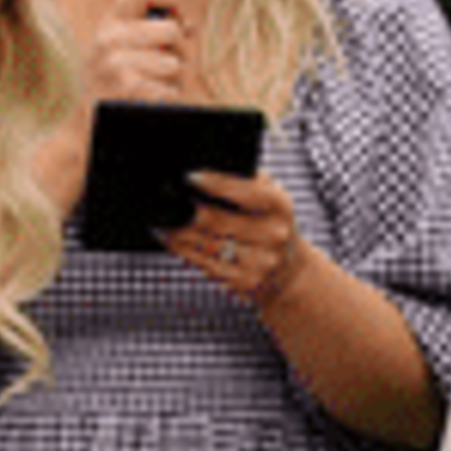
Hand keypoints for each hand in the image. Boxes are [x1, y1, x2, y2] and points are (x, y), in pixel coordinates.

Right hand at [88, 0, 191, 102]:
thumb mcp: (128, 46)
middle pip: (171, 31)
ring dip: (176, 76)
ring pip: (173, 63)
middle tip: (174, 59)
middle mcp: (109, 39)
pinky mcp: (126, 89)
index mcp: (110, 22)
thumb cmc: (119, 76)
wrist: (94, 116)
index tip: (176, 8)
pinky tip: (155, 96)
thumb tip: (189, 25)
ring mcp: (115, 64)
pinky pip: (168, 88)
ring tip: (162, 82)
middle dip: (181, 47)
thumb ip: (156, 29)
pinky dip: (169, 95)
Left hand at [164, 170, 308, 306]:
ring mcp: (261, 261)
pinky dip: (183, 250)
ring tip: (162, 221)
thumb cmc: (270, 224)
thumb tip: (209, 169)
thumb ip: (248, 181)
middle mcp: (274, 234)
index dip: (215, 183)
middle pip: (218, 220)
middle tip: (165, 199)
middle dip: (187, 211)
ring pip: (206, 243)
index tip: (190, 176)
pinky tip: (172, 240)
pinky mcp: (245, 281)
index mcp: (280, 205)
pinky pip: (205, 263)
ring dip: (179, 232)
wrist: (289, 272)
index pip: (245, 190)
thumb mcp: (270, 198)